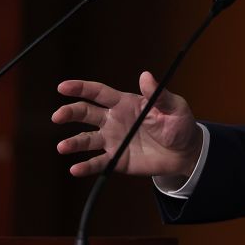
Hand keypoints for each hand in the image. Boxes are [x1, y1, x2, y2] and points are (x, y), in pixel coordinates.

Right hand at [52, 73, 203, 181]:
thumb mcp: (174, 107)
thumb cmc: (179, 125)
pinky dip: (85, 166)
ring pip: (86, 139)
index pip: (98, 93)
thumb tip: (146, 76)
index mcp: (125, 103)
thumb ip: (158, 95)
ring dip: (73, 142)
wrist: (186, 152)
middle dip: (70, 113)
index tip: (63, 87)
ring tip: (63, 146)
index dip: (81, 88)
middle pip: (85, 113)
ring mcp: (113, 140)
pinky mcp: (116, 159)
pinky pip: (98, 163)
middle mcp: (113, 120)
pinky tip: (75, 169)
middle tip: (58, 116)